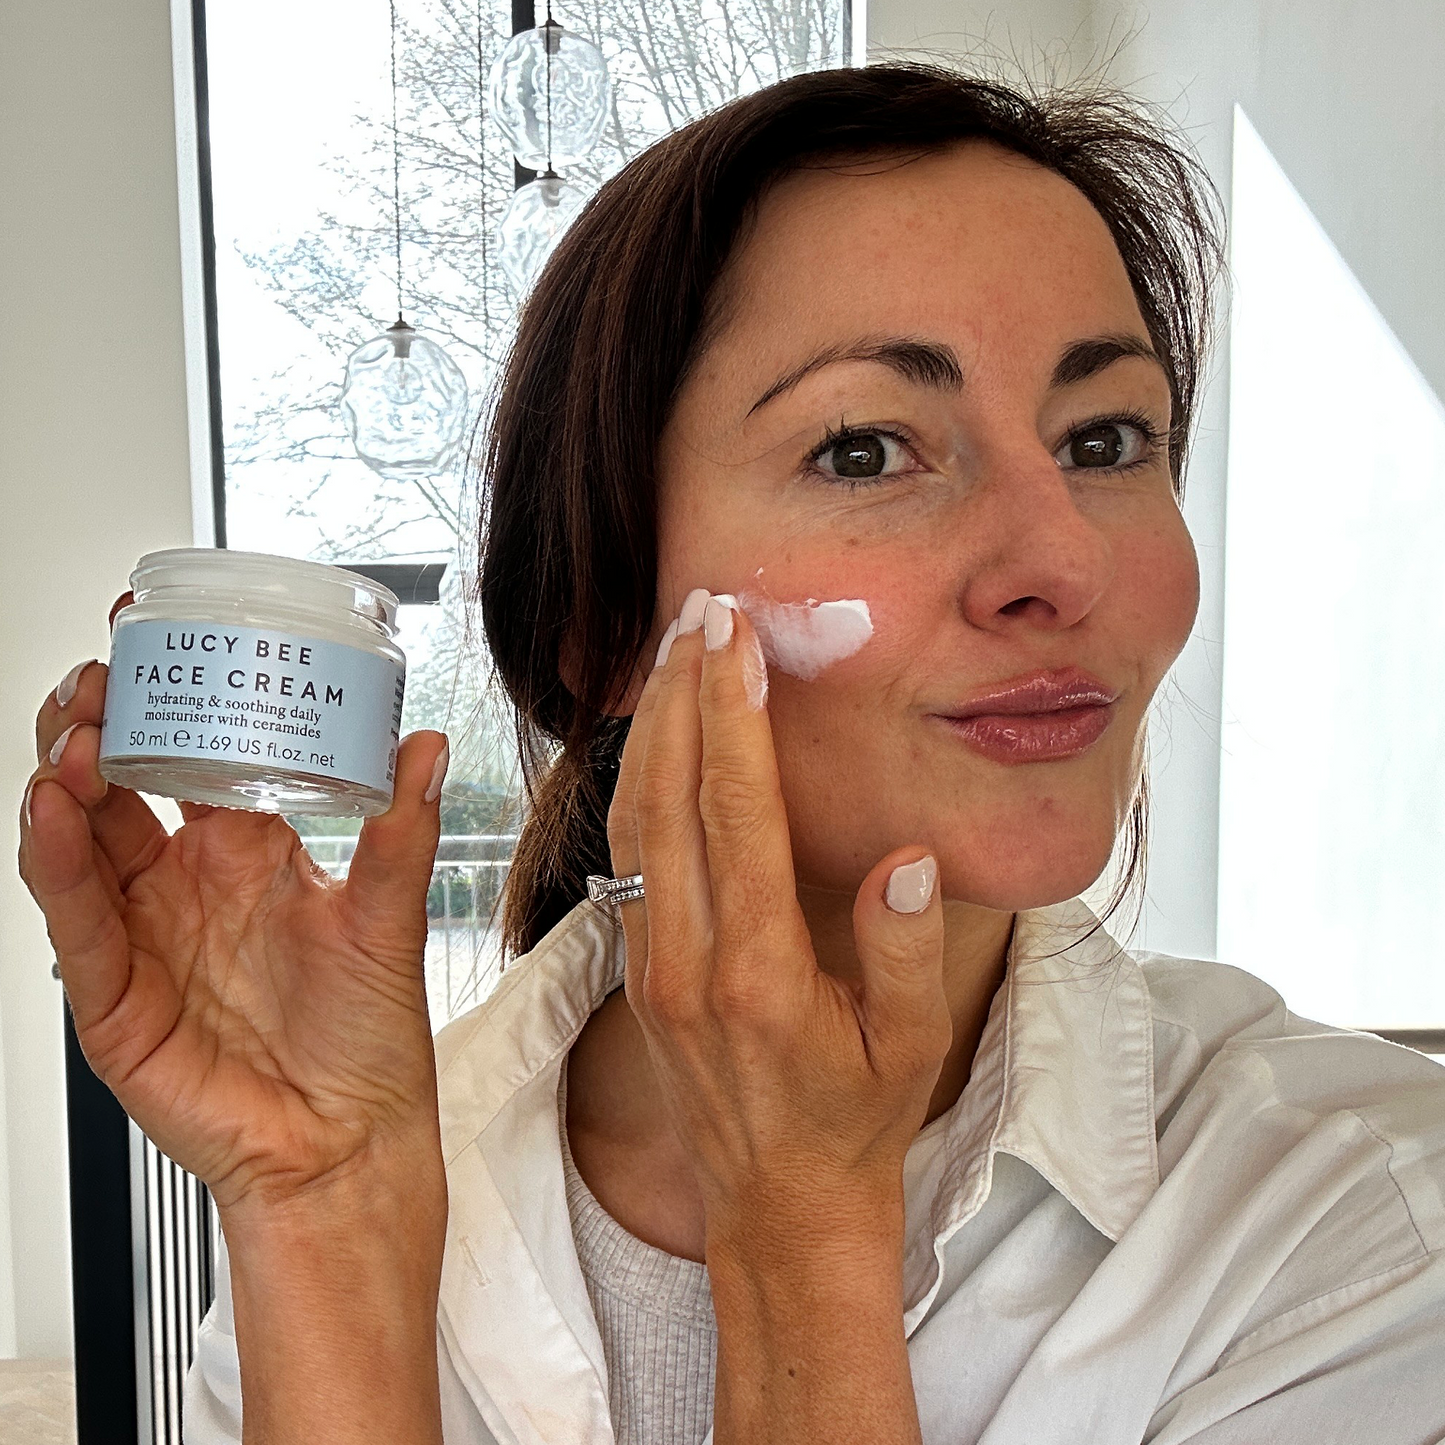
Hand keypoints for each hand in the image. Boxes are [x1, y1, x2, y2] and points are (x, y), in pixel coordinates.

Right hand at [18, 591, 450, 1217]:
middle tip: (107, 673)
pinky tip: (53, 809)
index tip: (165, 638)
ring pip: (79, 838)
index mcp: (245, 853)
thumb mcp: (388, 918)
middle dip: (101, 723)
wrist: (348, 1140)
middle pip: (117, 784)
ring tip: (78, 729)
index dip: (171, 700)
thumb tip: (425, 744)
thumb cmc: (367, 1039)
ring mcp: (143, 934)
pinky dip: (56, 861)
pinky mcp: (115, 994)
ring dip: (66, 777)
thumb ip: (401, 831)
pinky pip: (75, 917)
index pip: (189, 757)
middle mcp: (184, 884)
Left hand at [607, 588, 951, 1247]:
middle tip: (701, 610)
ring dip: (653, 727)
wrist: (779, 1208)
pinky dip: (637, 779)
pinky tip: (657, 735)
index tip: (738, 639)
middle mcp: (689, 962)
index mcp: (757, 975)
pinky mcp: (640, 970)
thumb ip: (903, 953)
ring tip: (675, 649)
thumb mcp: (909, 1051)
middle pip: (669, 799)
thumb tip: (906, 857)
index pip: (738, 818)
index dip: (735, 719)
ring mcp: (652, 965)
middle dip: (684, 695)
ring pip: (634, 821)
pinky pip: (626, 855)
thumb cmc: (852, 1127)